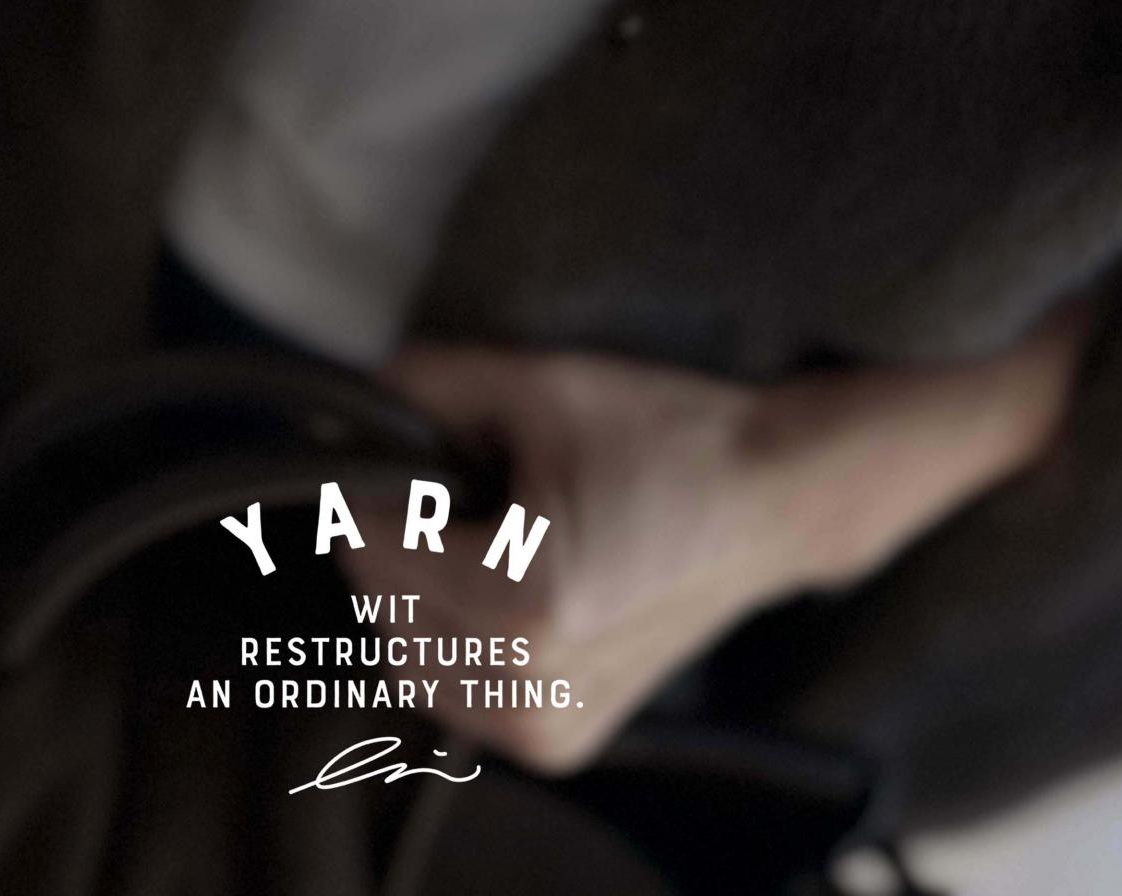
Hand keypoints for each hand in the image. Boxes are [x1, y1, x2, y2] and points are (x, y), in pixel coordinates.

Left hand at [362, 320, 1080, 774]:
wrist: (770, 501)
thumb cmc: (670, 438)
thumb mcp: (542, 384)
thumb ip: (429, 385)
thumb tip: (351, 400)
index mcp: (528, 597)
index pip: (369, 546)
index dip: (361, 484)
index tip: (384, 444)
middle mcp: (533, 680)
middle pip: (378, 602)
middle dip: (394, 534)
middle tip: (451, 479)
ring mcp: (547, 722)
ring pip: (405, 654)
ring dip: (414, 590)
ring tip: (479, 529)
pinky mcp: (560, 738)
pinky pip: (452, 689)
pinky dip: (450, 636)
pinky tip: (498, 581)